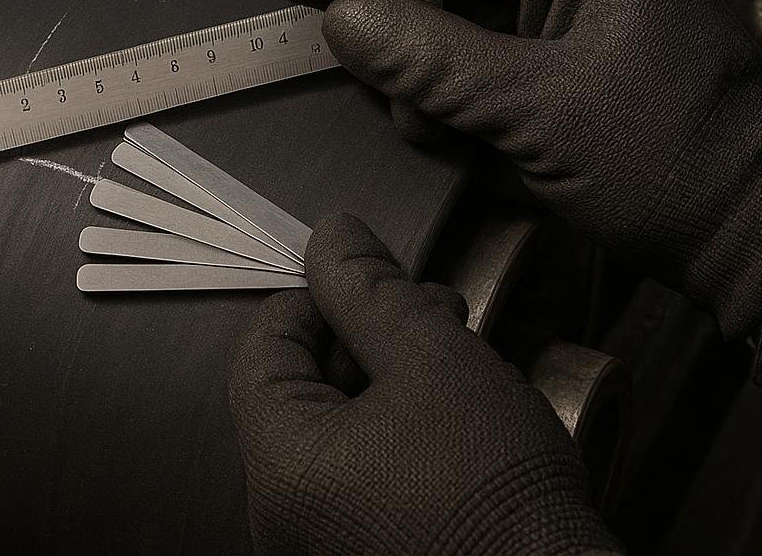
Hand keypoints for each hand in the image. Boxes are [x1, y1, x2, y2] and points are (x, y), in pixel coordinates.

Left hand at [229, 213, 619, 555]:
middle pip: (300, 389)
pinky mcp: (362, 553)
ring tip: (459, 367)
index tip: (367, 279)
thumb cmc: (500, 502)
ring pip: (338, 430)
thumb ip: (372, 291)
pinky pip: (362, 475)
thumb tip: (331, 237)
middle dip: (367, 337)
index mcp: (281, 466)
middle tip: (433, 315)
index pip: (261, 349)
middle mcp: (283, 514)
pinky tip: (456, 421)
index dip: (314, 297)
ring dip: (391, 383)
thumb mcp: (434, 363)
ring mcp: (320, 541)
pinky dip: (399, 435)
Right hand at [284, 0, 761, 336]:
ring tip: (417, 117)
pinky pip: (482, 44)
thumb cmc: (665, 164)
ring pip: (459, 2)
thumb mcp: (535, 113)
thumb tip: (340, 19)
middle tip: (332, 37)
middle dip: (395, 3)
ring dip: (422, 59)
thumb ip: (431, 61)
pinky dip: (450, 86)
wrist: (746, 236)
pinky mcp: (567, 47)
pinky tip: (447, 131)